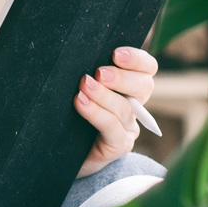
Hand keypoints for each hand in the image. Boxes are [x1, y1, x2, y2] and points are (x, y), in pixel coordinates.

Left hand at [75, 47, 157, 176]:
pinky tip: (80, 102)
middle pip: (144, 86)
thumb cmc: (70, 116)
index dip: (137, 59)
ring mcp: (128, 128)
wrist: (60, 154)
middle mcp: (134, 107)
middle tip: (99, 73)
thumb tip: (82, 52)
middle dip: (122, 77)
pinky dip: (96, 113)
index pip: (147, 68)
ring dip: (103, 94)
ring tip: (84, 85)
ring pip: (124, 107)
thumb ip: (90, 74)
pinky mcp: (119, 146)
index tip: (116, 53)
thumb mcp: (82, 88)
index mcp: (130, 87)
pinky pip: (111, 127)